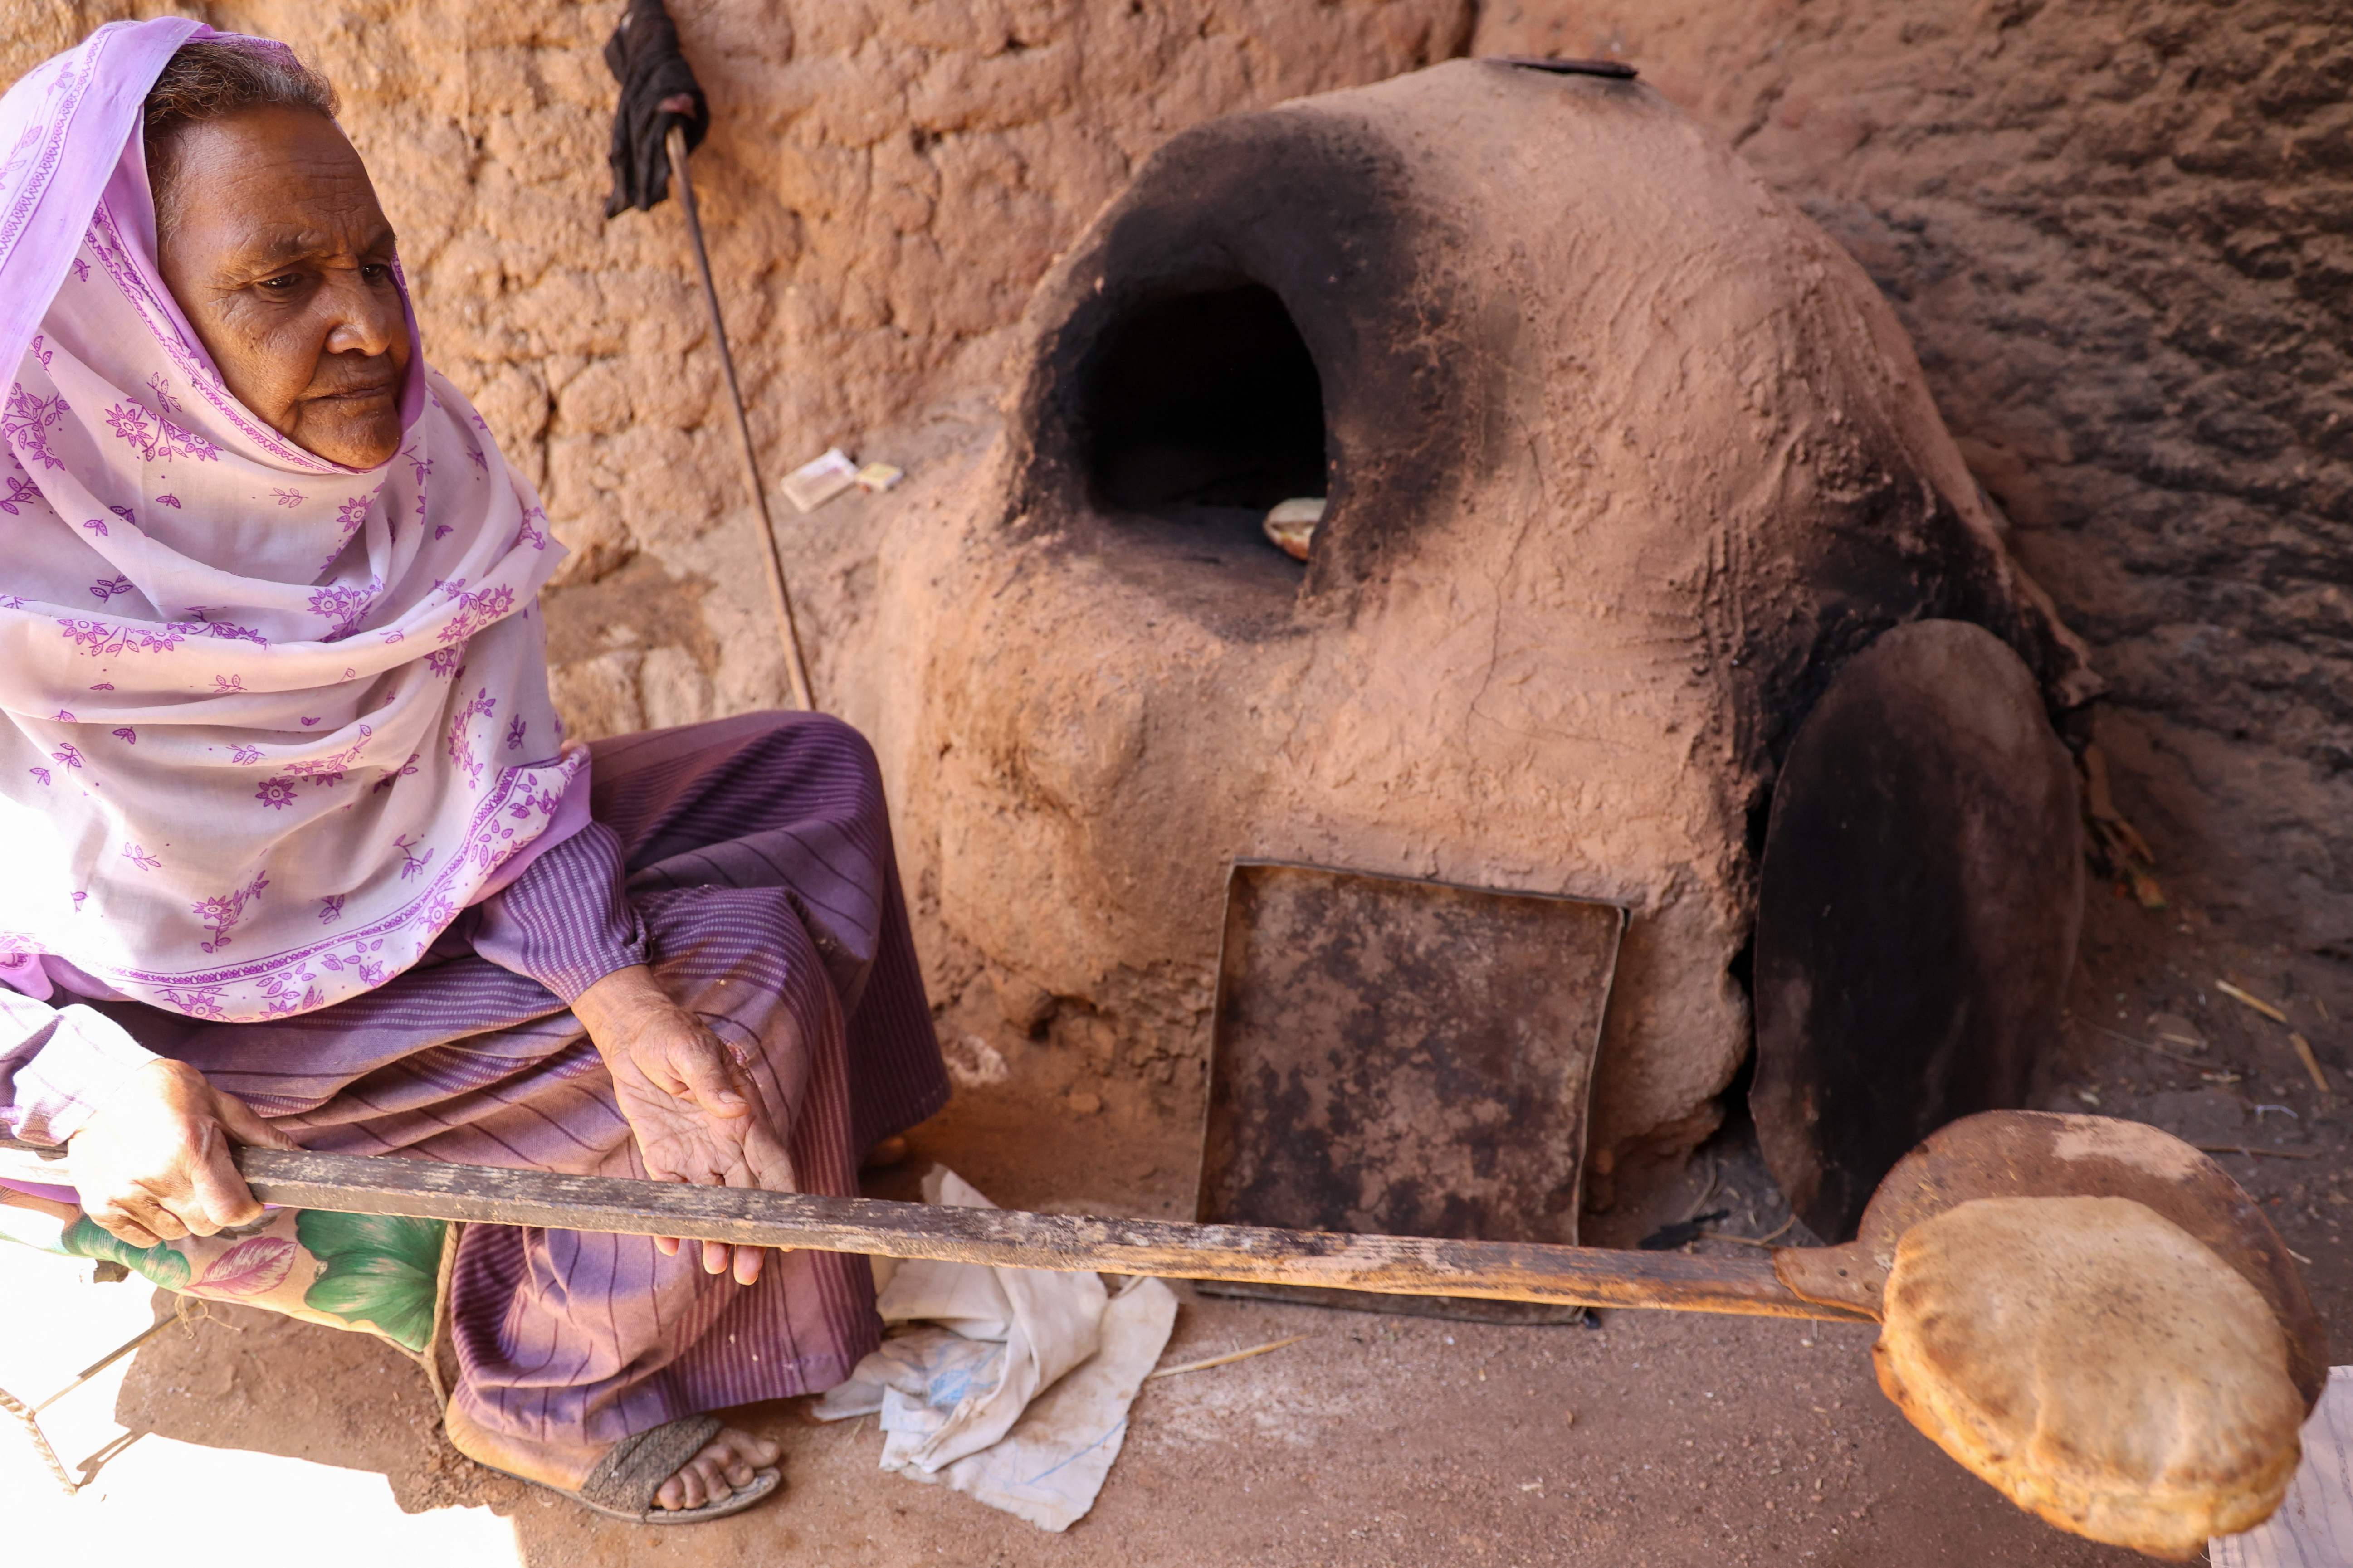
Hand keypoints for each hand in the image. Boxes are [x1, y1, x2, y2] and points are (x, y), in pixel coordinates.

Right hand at [67, 1058, 300, 1247]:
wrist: (98, 1085)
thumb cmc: (164, 1089)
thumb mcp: (218, 1101)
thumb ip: (259, 1134)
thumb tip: (296, 1156)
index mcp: (191, 1149)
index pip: (231, 1210)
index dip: (247, 1208)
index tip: (248, 1198)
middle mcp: (155, 1178)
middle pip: (205, 1226)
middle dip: (217, 1210)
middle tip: (211, 1184)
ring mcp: (124, 1195)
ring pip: (174, 1234)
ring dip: (184, 1217)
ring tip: (178, 1185)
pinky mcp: (99, 1206)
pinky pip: (141, 1238)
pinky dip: (153, 1225)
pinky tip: (153, 1196)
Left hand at [572, 965, 794, 1284]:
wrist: (635, 1036)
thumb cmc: (671, 1035)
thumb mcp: (690, 1050)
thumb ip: (712, 1080)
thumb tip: (735, 1108)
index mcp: (744, 1117)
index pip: (773, 1163)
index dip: (786, 1199)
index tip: (790, 1233)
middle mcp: (727, 1141)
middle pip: (747, 1196)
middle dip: (750, 1234)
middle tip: (749, 1272)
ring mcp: (697, 1153)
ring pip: (714, 1204)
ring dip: (717, 1236)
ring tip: (716, 1267)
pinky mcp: (666, 1158)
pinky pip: (673, 1197)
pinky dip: (672, 1223)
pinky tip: (672, 1247)